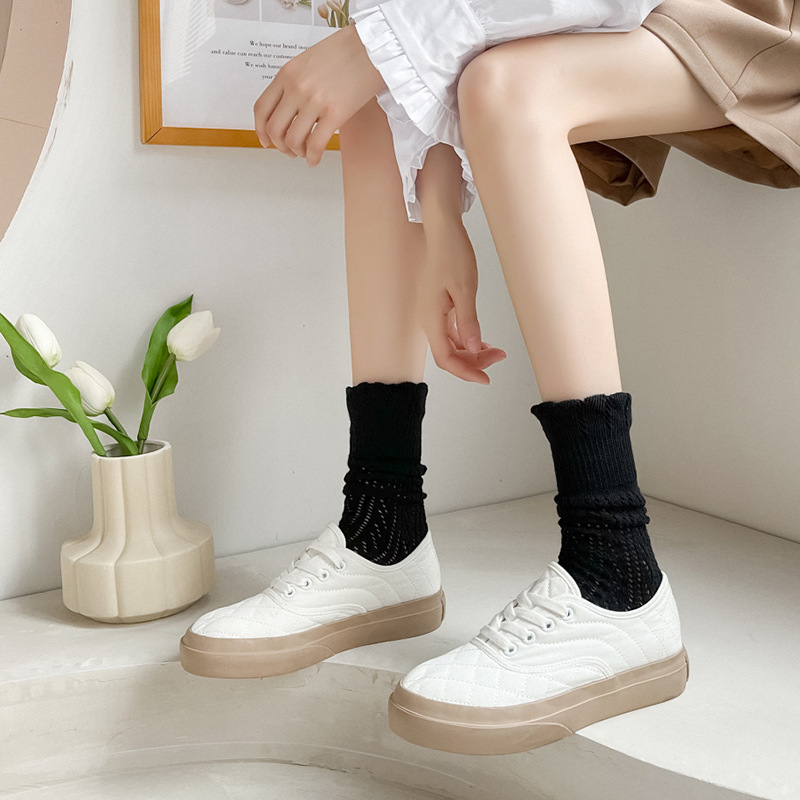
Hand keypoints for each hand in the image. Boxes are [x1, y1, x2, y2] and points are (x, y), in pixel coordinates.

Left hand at [253, 24, 385, 165]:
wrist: (371, 48)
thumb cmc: (345, 53)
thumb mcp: (308, 61)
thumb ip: (295, 82)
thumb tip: (288, 108)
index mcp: (287, 74)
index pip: (262, 109)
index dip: (261, 130)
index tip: (266, 141)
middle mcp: (297, 88)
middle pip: (275, 129)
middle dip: (280, 146)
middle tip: (289, 150)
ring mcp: (314, 101)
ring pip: (293, 140)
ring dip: (296, 152)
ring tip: (305, 153)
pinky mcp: (334, 113)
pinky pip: (315, 145)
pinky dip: (312, 157)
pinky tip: (315, 160)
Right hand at [419, 218, 505, 383]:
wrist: (443, 232)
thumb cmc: (452, 254)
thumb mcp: (465, 289)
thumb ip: (468, 321)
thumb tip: (473, 348)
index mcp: (431, 318)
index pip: (445, 358)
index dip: (465, 371)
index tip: (485, 378)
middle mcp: (429, 320)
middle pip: (449, 354)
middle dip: (473, 362)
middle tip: (499, 358)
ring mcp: (434, 315)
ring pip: (452, 345)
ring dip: (473, 352)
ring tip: (496, 351)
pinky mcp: (440, 309)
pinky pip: (453, 333)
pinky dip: (468, 340)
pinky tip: (483, 341)